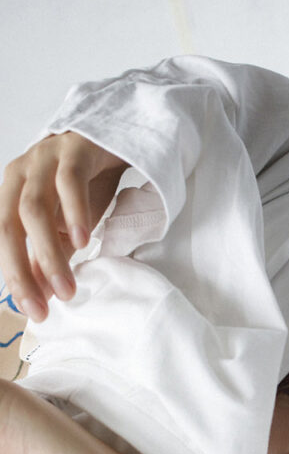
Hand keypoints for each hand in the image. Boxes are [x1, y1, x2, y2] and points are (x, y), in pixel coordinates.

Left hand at [0, 132, 127, 323]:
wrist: (113, 142)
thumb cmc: (83, 186)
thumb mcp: (64, 229)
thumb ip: (49, 258)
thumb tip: (41, 295)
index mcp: (10, 194)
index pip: (2, 241)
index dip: (14, 278)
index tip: (34, 312)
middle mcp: (19, 176)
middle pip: (9, 226)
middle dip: (22, 272)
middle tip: (44, 307)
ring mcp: (43, 160)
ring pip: (35, 209)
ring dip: (49, 254)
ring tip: (68, 288)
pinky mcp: (73, 150)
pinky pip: (68, 183)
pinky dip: (73, 214)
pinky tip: (83, 241)